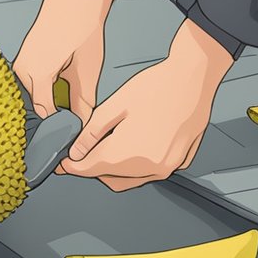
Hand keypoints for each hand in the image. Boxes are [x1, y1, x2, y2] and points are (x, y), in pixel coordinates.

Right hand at [13, 0, 123, 122]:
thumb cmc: (82, 32)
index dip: (60, 126)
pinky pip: (31, 84)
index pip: (47, 113)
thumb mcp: (87, 72)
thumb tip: (81, 123)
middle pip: (38, 106)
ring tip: (64, 110)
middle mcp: (23, 70)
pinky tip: (57, 91)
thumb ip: (81, 101)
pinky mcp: (23, 60)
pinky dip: (43, 91)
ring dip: (47, 103)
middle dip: (53, 116)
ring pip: (33, 95)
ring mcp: (20, 65)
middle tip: (69, 128)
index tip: (71, 137)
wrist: (74, 2)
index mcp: (38, 74)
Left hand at [57, 19, 235, 190]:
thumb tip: (77, 151)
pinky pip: (150, 171)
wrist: (193, 78)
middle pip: (110, 178)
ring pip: (131, 179)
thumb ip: (91, 133)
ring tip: (110, 144)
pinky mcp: (178, 162)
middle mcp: (148, 168)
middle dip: (94, 167)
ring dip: (116, 168)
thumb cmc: (157, 86)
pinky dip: (137, 164)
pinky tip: (136, 142)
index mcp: (127, 153)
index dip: (73, 166)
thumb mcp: (114, 105)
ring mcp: (166, 167)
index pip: (90, 169)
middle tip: (84, 150)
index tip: (64, 162)